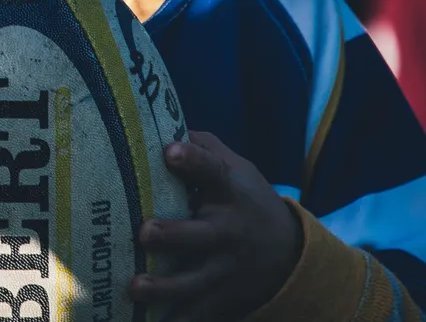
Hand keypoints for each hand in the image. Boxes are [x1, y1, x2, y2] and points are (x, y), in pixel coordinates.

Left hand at [130, 131, 300, 320]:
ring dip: (164, 288)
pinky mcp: (220, 300)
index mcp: (229, 192)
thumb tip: (164, 122)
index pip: (212, 170)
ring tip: (135, 288)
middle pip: (200, 235)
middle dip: (172, 235)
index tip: (172, 151)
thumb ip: (206, 148)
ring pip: (192, 282)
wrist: (290, 256)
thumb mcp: (238, 170)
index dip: (193, 159)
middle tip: (145, 232)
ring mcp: (224, 270)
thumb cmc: (246, 202)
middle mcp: (228, 231)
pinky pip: (197, 315)